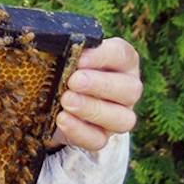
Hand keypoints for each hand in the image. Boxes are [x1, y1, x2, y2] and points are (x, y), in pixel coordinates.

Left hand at [48, 37, 141, 151]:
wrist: (53, 104)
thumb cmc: (63, 71)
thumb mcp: (64, 58)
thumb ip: (65, 52)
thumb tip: (53, 43)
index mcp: (122, 63)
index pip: (122, 55)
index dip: (103, 56)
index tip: (79, 57)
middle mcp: (127, 90)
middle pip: (129, 89)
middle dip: (100, 85)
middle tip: (73, 81)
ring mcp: (119, 116)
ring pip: (121, 118)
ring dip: (92, 109)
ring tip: (66, 101)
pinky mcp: (102, 137)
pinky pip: (98, 140)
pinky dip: (79, 131)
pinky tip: (62, 120)